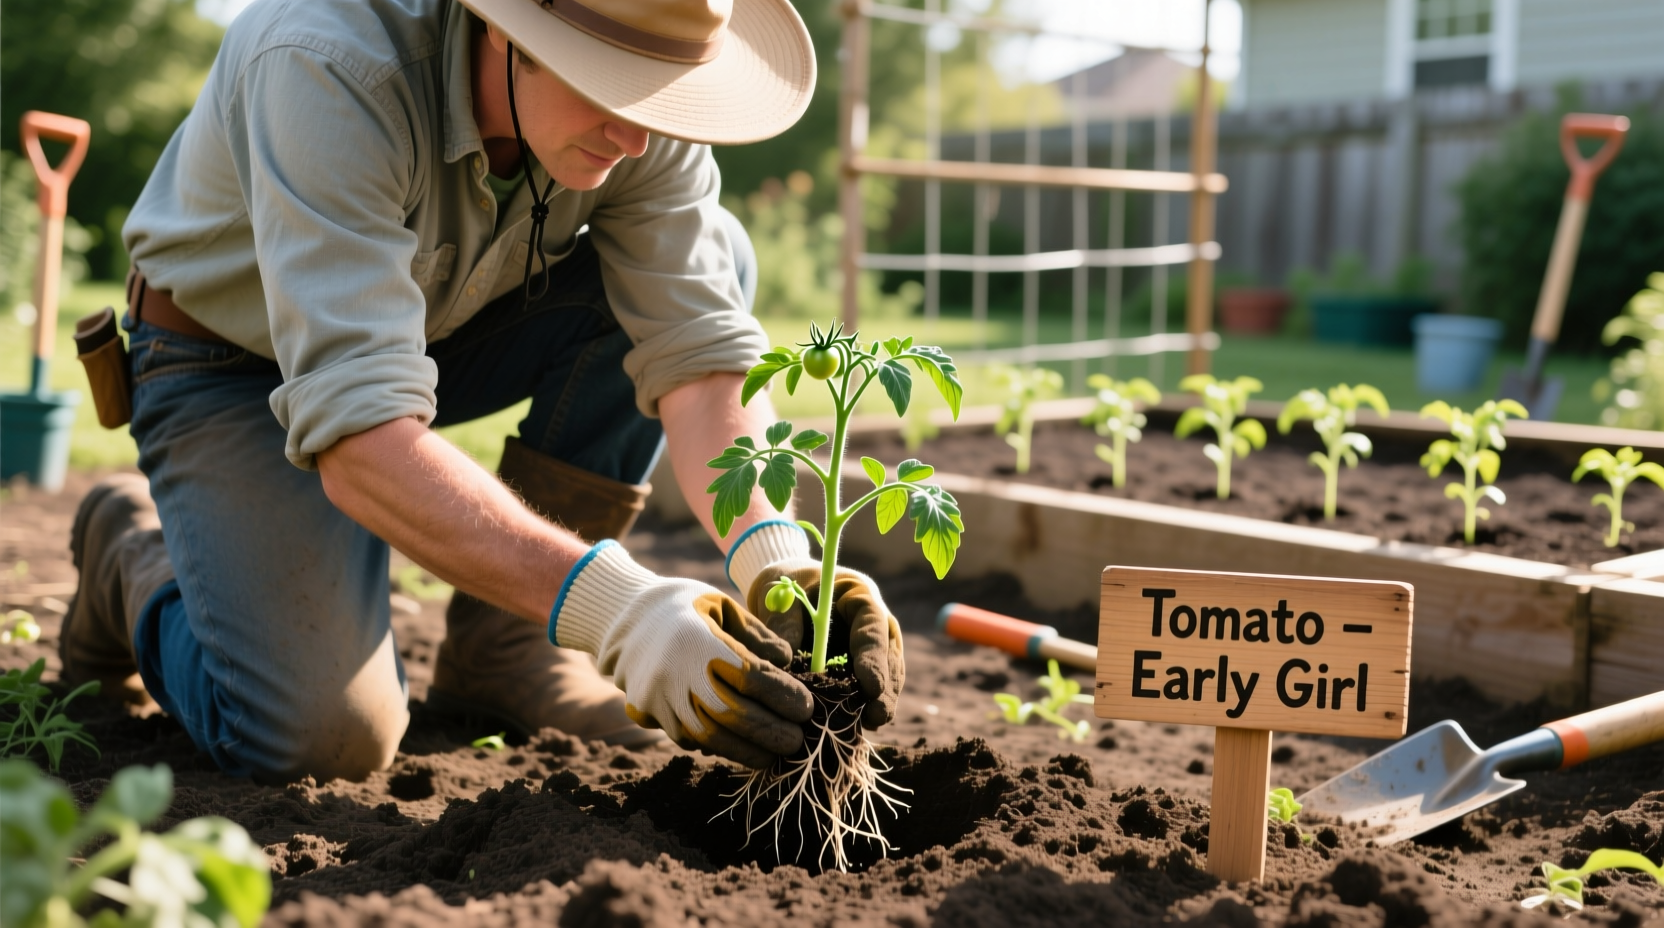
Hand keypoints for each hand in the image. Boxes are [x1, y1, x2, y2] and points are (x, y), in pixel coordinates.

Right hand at [550, 541, 812, 767]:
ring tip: (773, 754)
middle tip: (797, 741)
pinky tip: (739, 745)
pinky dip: (717, 746)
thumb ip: (757, 634)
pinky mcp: (646, 713)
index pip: (752, 677)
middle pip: (733, 715)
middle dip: (771, 733)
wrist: (621, 615)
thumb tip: (788, 663)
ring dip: (746, 750)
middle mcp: (676, 671)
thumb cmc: (683, 606)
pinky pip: (686, 738)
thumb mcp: (722, 605)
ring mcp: (658, 696)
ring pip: (709, 737)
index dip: (784, 697)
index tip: (806, 708)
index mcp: (700, 639)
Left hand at [727, 522, 904, 727]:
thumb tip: (786, 663)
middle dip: (885, 689)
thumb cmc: (787, 585)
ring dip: (878, 702)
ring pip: (886, 677)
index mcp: (860, 596)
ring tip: (868, 726)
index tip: (870, 687)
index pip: (873, 628)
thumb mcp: (780, 594)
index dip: (874, 658)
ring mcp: (872, 647)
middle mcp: (875, 623)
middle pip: (889, 657)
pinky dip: (862, 706)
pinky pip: (868, 689)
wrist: (788, 589)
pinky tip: (854, 726)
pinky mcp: (861, 667)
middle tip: (876, 716)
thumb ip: (784, 622)